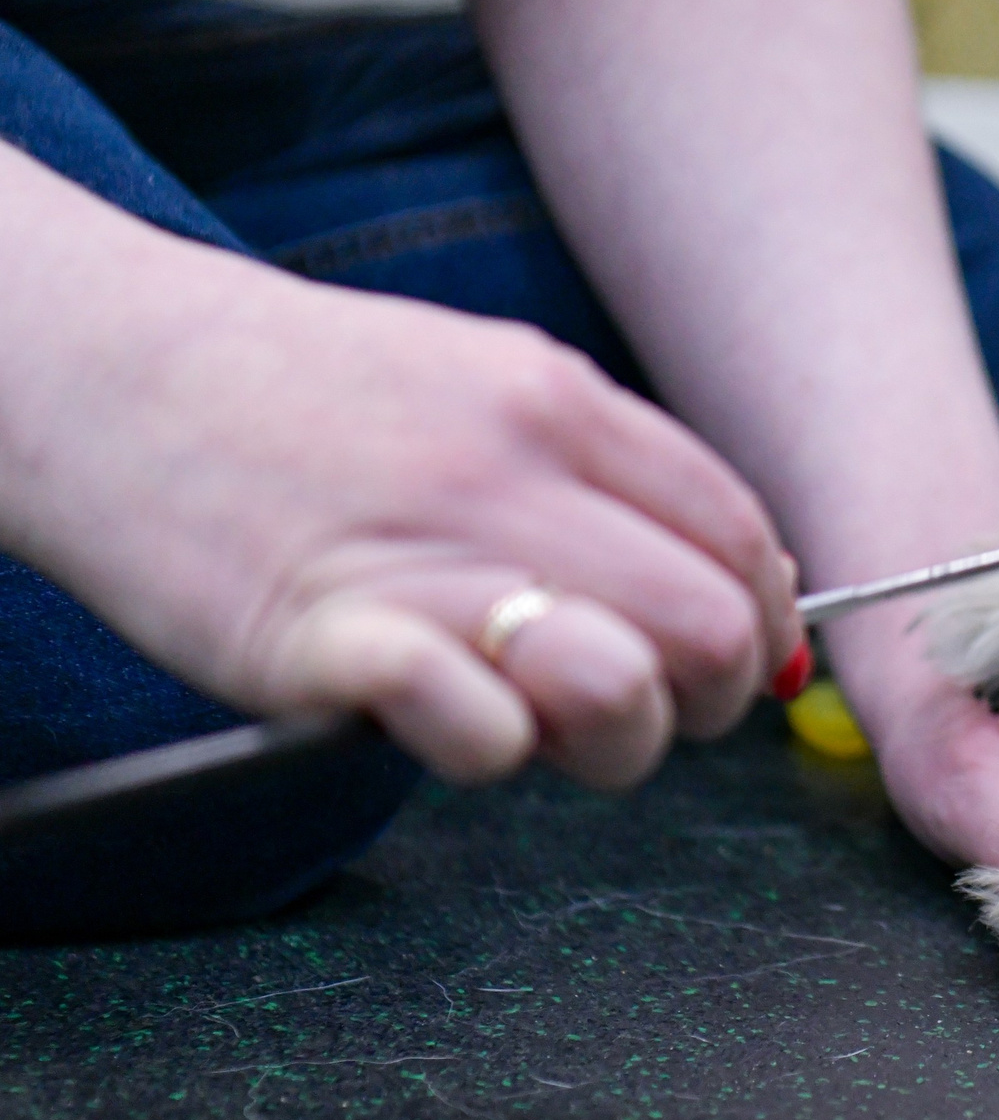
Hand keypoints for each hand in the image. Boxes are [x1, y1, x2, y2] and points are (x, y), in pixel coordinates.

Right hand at [0, 152, 800, 789]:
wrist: (111, 370)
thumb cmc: (307, 394)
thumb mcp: (485, 378)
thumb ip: (609, 466)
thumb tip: (746, 575)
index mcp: (561, 400)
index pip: (740, 534)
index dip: (766, 623)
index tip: (742, 665)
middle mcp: (513, 472)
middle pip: (710, 628)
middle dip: (707, 698)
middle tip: (641, 705)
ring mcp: (423, 556)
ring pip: (623, 690)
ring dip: (610, 736)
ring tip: (544, 715)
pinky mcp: (327, 640)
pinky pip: (479, 735)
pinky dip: (486, 749)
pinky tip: (441, 713)